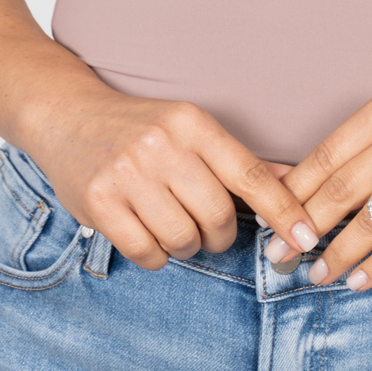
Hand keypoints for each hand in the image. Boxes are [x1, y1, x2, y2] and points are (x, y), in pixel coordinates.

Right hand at [36, 87, 319, 271]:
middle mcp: (161, 145)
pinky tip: (146, 233)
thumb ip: (239, 160)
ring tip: (173, 227)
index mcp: (191, 124)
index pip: (250, 175)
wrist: (66, 116)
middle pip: (218, 216)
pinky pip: (147, 253)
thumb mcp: (190, 129)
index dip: (283, 212)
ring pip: (183, 239)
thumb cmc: (139, 129)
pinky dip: (155, 255)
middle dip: (221, 236)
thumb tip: (297, 181)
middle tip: (209, 230)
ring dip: (186, 246)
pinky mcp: (98, 202)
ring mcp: (126, 174)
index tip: (305, 238)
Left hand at [269, 80, 371, 290]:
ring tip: (315, 274)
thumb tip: (293, 185)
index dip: (292, 194)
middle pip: (340, 191)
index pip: (325, 157)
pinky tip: (356, 280)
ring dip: (336, 255)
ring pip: (369, 223)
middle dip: (302, 228)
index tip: (268, 220)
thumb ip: (357, 151)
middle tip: (277, 255)